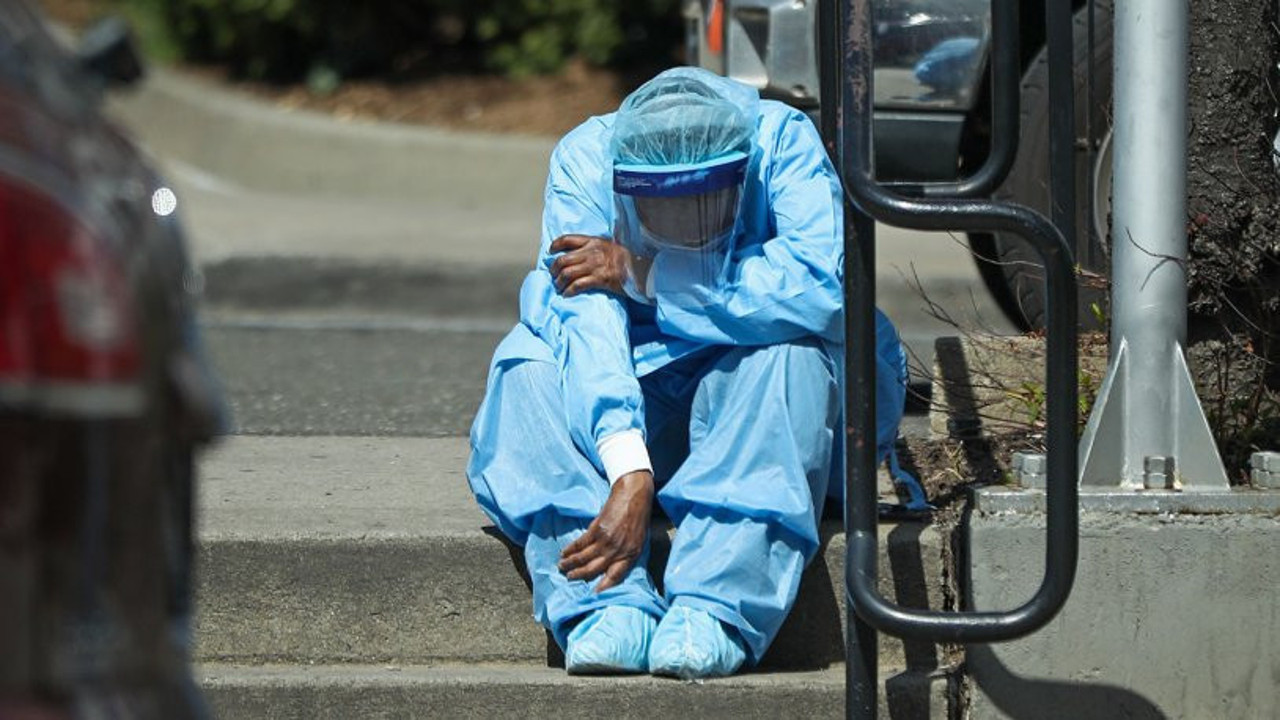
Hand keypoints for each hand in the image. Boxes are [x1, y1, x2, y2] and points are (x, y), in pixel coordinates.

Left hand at [550, 234, 628, 296]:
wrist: (641, 269)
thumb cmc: (626, 259)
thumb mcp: (609, 246)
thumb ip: (594, 247)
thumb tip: (579, 252)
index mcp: (593, 241)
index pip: (567, 239)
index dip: (555, 245)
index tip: (550, 252)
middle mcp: (592, 252)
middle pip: (563, 259)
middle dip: (554, 269)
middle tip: (553, 275)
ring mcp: (595, 266)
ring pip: (567, 273)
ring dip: (559, 282)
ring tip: (558, 286)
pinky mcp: (600, 279)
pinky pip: (577, 285)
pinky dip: (569, 291)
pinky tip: (566, 294)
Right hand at [558, 470, 653, 591]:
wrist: (634, 496)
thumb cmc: (639, 518)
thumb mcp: (638, 541)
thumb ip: (625, 554)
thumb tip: (611, 565)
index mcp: (630, 556)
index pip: (615, 577)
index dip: (603, 587)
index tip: (593, 595)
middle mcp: (617, 551)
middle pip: (594, 569)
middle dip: (579, 575)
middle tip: (569, 578)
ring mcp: (606, 541)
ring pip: (584, 557)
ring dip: (571, 563)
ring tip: (562, 567)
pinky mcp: (597, 529)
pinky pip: (581, 543)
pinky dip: (571, 549)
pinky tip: (564, 552)